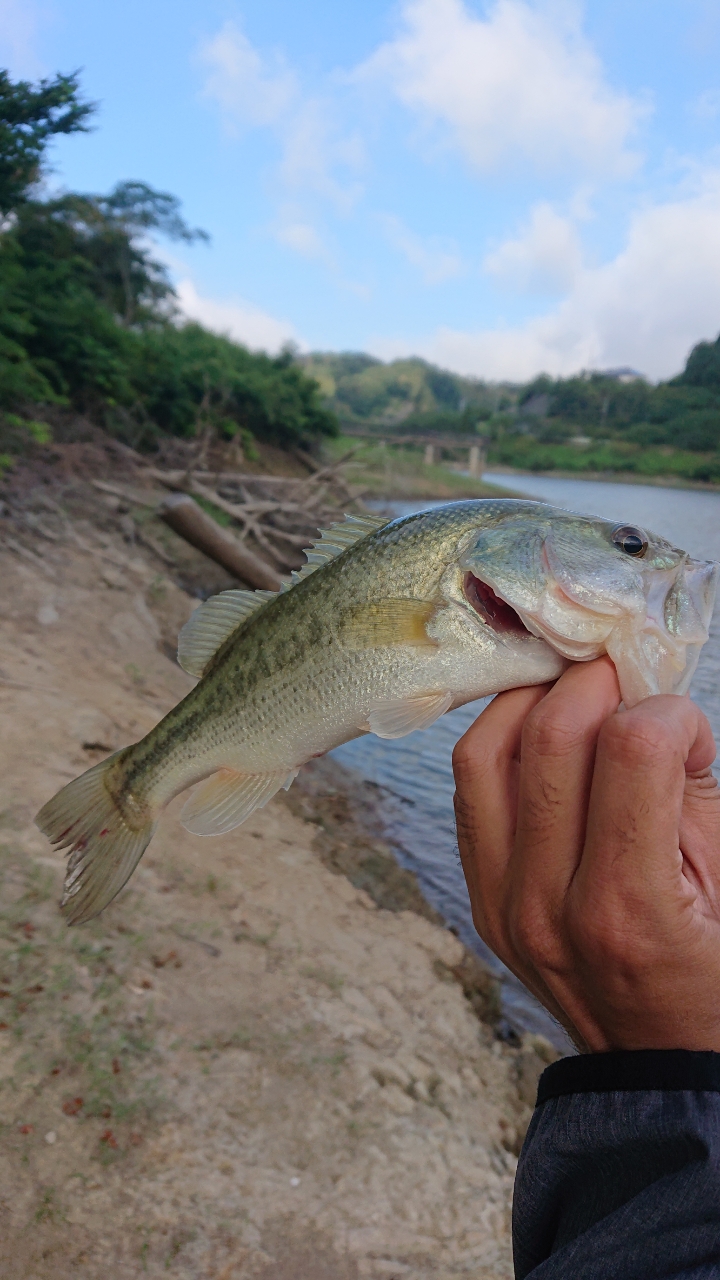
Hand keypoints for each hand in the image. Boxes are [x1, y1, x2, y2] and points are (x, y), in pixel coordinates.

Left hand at [452, 658, 719, 1052]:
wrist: (660, 1061)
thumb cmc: (713, 967)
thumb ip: (688, 782)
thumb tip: (648, 702)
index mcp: (627, 908)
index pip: (630, 749)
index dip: (667, 713)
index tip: (685, 725)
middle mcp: (547, 906)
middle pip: (548, 738)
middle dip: (593, 685)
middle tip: (623, 680)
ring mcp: (502, 904)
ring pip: (485, 753)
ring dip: (531, 702)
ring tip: (574, 696)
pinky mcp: (481, 898)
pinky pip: (469, 789)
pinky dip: (500, 743)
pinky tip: (539, 735)